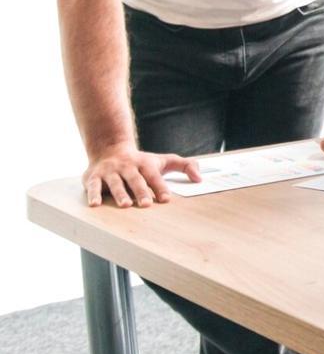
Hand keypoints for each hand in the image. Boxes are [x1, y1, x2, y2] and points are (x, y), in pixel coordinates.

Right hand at [83, 145, 200, 208]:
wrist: (109, 148)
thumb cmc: (141, 161)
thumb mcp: (164, 160)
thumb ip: (185, 166)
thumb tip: (200, 178)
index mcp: (145, 164)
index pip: (154, 176)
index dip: (160, 187)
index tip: (166, 199)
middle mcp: (127, 167)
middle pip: (135, 180)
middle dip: (141, 191)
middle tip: (146, 204)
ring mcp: (110, 172)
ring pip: (115, 183)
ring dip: (119, 194)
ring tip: (125, 205)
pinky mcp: (93, 177)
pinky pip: (93, 186)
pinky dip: (93, 195)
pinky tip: (94, 205)